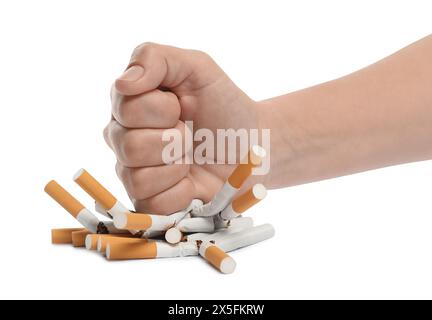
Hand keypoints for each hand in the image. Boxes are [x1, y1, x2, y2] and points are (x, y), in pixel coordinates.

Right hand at [104, 43, 258, 213]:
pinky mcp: (149, 203)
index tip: (182, 107)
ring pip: (137, 178)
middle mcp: (123, 139)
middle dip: (175, 139)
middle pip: (129, 146)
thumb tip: (124, 82)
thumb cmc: (224, 106)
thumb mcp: (198, 68)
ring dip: (177, 166)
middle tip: (192, 134)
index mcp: (128, 105)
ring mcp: (133, 173)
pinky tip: (191, 181)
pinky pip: (153, 205)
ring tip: (191, 157)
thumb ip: (156, 58)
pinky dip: (181, 192)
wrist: (252, 146)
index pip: (126, 109)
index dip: (163, 110)